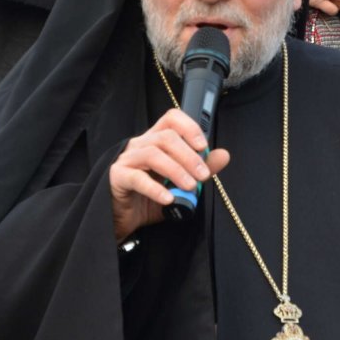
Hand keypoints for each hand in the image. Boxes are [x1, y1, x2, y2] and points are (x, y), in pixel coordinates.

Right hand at [110, 109, 229, 240]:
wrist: (121, 220)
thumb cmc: (148, 200)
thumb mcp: (179, 186)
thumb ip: (200, 170)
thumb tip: (223, 155)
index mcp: (155, 142)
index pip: (171, 119)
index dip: (189, 127)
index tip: (203, 146)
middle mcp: (140, 145)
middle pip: (166, 137)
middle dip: (189, 156)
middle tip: (203, 176)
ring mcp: (126, 160)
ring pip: (153, 154)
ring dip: (176, 170)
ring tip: (190, 187)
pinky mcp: (116, 177)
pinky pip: (136, 178)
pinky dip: (155, 188)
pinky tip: (169, 199)